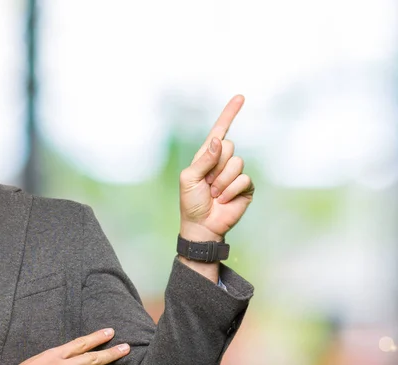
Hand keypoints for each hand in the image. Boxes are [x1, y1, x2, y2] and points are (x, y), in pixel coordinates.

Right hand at [20, 328, 129, 364]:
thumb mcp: (40, 359)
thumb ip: (56, 356)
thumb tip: (73, 352)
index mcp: (54, 356)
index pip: (80, 344)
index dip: (96, 338)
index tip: (111, 332)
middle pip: (91, 359)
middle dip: (110, 354)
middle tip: (126, 347)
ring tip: (121, 357)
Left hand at [179, 95, 254, 242]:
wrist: (202, 225)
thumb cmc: (191, 202)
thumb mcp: (189, 178)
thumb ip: (203, 159)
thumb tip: (218, 140)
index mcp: (206, 156)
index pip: (220, 131)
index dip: (229, 114)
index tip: (240, 97)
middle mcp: (222, 161)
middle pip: (228, 146)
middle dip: (216, 165)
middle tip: (207, 183)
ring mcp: (235, 174)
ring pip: (237, 163)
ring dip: (222, 181)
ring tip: (214, 193)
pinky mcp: (246, 187)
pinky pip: (244, 179)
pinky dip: (231, 190)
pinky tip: (223, 200)